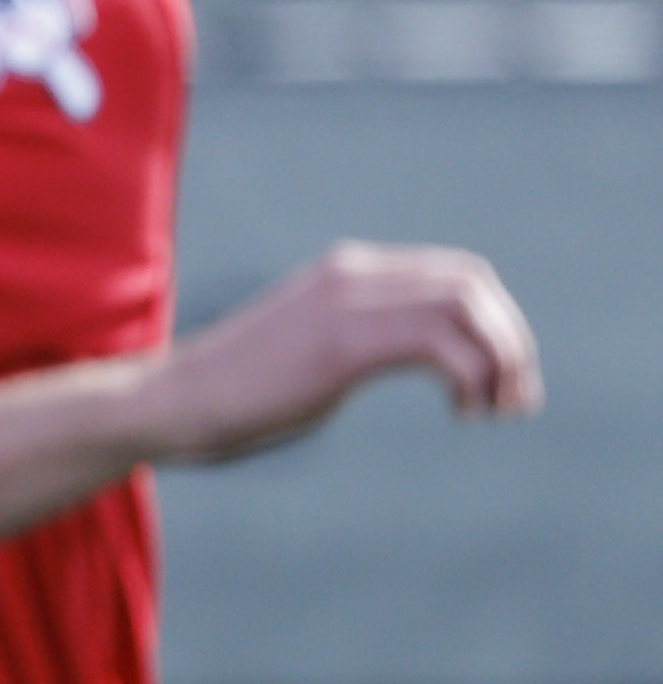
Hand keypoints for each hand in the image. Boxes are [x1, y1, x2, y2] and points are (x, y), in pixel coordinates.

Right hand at [136, 242, 540, 465]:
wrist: (169, 404)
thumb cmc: (234, 395)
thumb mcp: (313, 353)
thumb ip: (363, 340)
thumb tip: (415, 358)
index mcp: (346, 271)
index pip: (457, 272)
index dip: (497, 322)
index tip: (501, 381)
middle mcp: (351, 274)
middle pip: (472, 283)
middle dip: (510, 342)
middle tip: (514, 401)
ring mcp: (344, 303)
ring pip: (465, 306)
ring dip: (501, 360)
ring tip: (497, 410)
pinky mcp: (340, 342)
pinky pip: (438, 343)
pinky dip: (471, 377)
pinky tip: (462, 412)